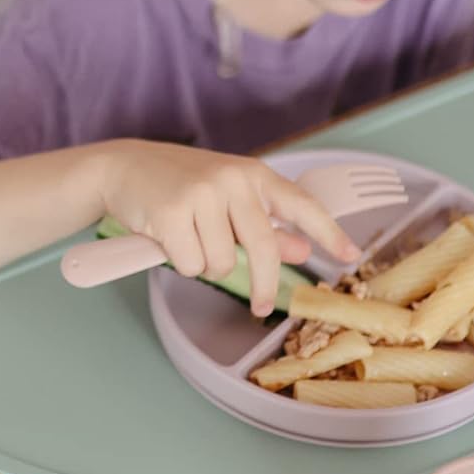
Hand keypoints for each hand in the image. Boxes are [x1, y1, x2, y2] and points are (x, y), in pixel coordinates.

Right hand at [97, 142, 360, 316]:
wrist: (124, 167)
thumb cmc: (178, 184)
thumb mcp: (227, 198)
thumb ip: (264, 225)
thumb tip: (301, 249)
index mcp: (253, 174)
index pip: (301, 205)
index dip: (329, 232)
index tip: (350, 256)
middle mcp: (232, 180)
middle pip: (262, 248)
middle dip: (263, 284)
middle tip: (261, 306)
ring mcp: (201, 195)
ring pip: (222, 262)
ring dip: (205, 264)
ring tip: (187, 241)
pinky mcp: (171, 214)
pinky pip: (190, 265)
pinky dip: (180, 263)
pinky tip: (168, 241)